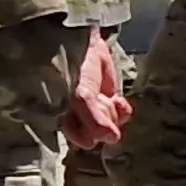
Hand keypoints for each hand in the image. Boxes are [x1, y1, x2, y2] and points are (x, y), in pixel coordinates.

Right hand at [65, 32, 132, 147]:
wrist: (85, 45)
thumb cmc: (74, 71)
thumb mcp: (81, 96)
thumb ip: (93, 120)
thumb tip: (113, 139)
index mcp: (62, 120)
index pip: (80, 140)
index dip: (89, 132)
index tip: (89, 114)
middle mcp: (78, 120)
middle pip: (99, 135)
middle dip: (102, 119)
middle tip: (98, 100)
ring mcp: (96, 112)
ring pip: (112, 125)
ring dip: (111, 112)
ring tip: (105, 97)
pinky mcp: (110, 102)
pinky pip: (122, 116)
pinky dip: (123, 110)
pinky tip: (118, 101)